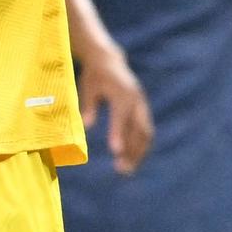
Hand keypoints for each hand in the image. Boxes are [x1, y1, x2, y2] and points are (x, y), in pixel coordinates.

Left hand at [76, 40, 152, 174]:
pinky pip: (145, 131)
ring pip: (145, 134)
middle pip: (139, 129)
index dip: (119, 133)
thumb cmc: (95, 76)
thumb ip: (88, 106)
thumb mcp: (87, 88)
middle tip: (121, 170)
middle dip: (132, 151)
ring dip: (138, 153)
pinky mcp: (142, 110)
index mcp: (122, 93)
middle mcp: (136, 100)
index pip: (122, 117)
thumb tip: (87, 126)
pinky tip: (132, 160)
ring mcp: (142, 106)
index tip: (115, 151)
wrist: (109, 61)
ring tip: (126, 170)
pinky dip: (140, 147)